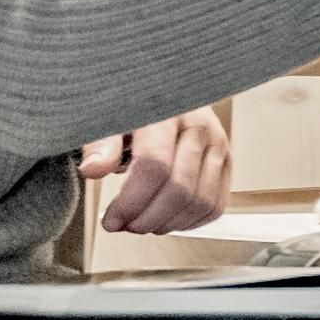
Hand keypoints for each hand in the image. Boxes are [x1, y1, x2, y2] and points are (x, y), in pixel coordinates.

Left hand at [81, 107, 232, 235]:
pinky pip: (216, 205)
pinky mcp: (226, 161)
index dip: (131, 202)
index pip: (154, 166)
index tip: (112, 220)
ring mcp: (217, 145)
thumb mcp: (110, 119)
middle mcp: (199, 127)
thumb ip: (101, 144)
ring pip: (200, 202)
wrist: (165, 94)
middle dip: (147, 218)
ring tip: (143, 223)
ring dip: (168, 224)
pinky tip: (166, 220)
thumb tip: (93, 169)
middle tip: (125, 225)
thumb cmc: (135, 109)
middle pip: (179, 189)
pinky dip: (191, 222)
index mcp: (167, 112)